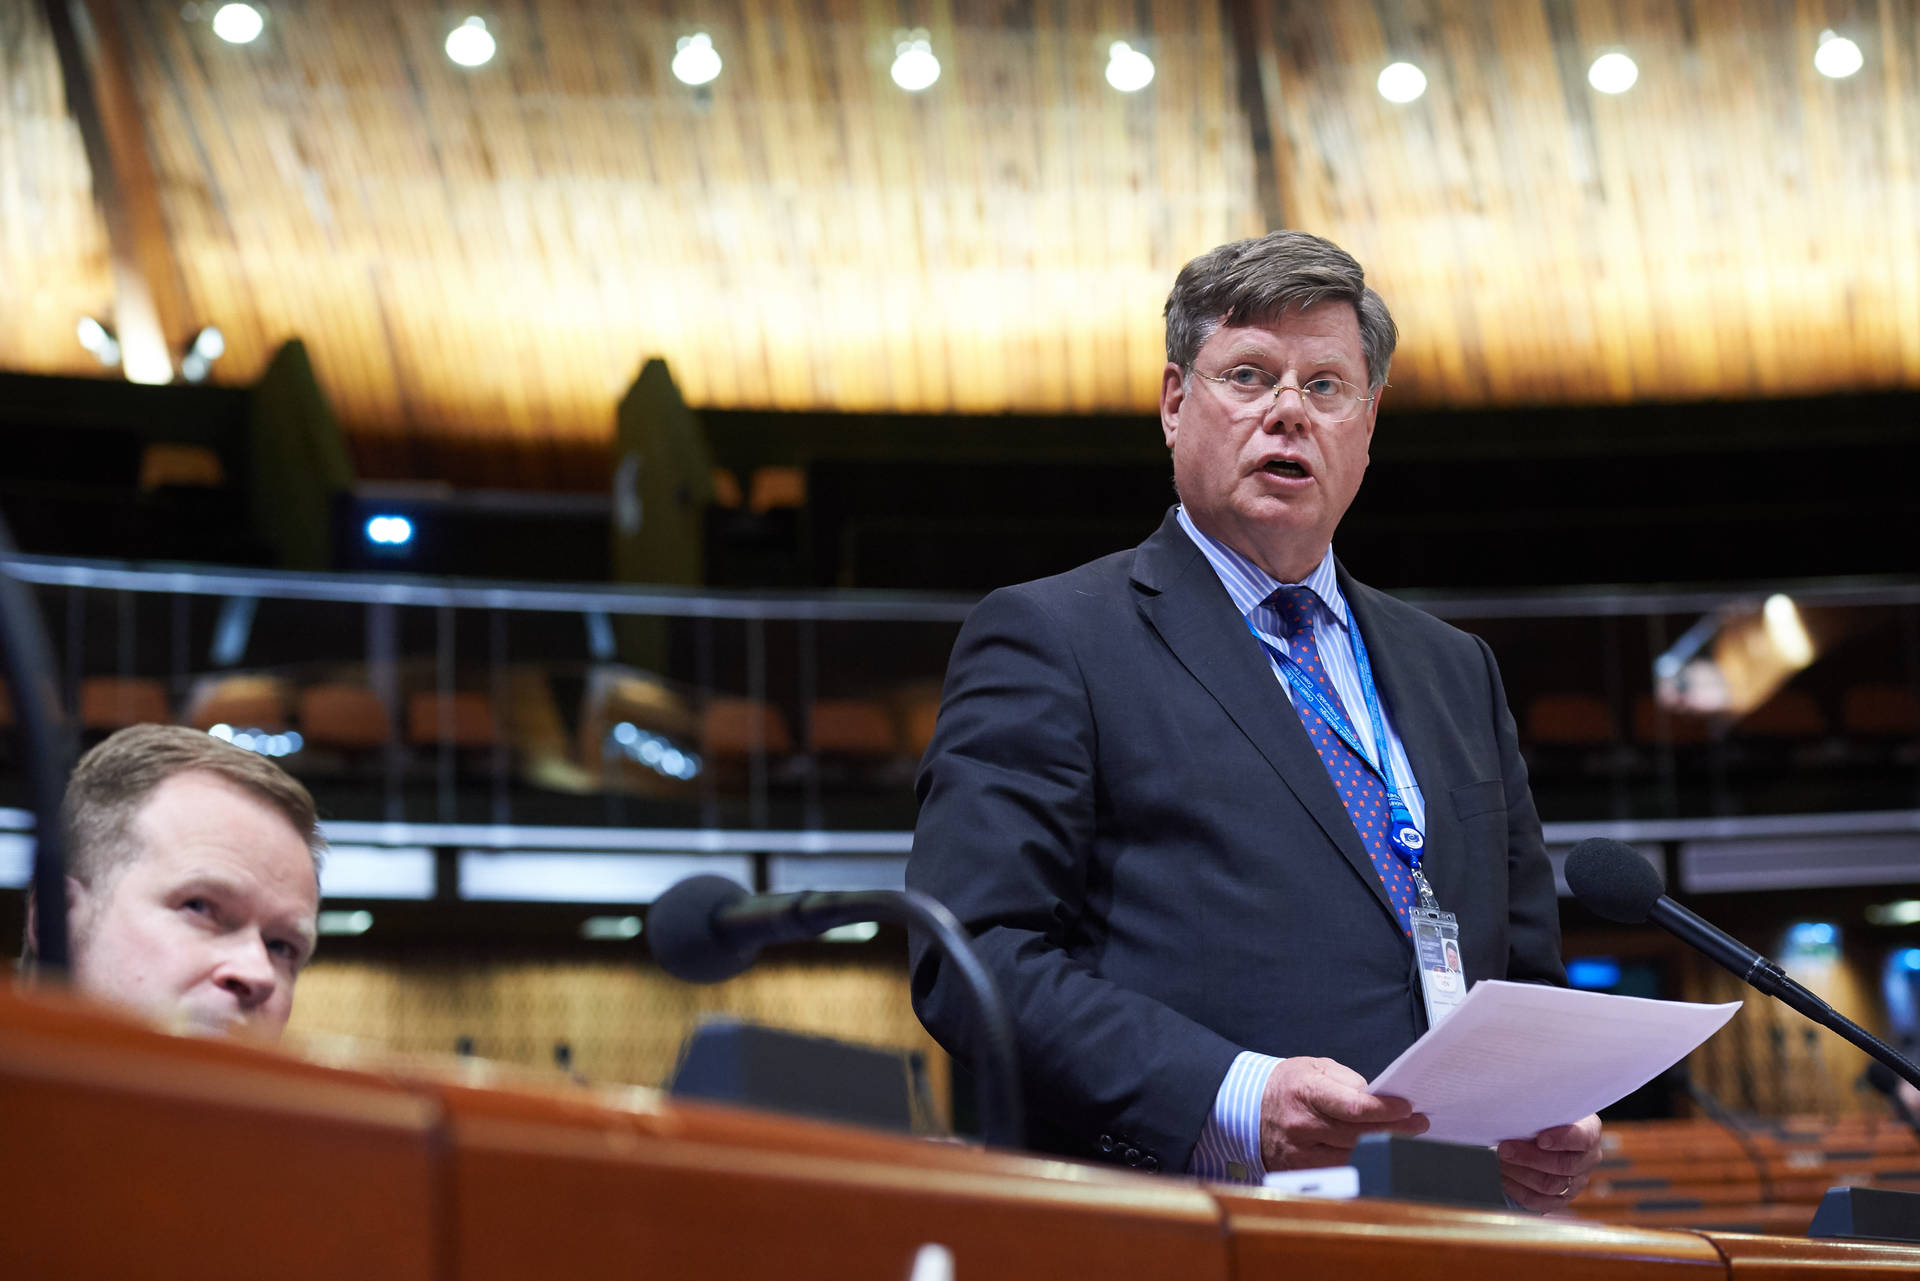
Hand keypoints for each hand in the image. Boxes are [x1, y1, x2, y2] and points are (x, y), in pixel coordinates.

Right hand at [1259, 1056, 1429, 1170]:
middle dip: (1395, 1130)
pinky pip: (1340, 1172)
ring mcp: (1300, 1153)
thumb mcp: (1315, 1067)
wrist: (1247, 1109)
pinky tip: (1377, 1154)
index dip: (1386, 1110)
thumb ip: (1348, 1081)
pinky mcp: (1300, 1172)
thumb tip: (1379, 1098)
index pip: (1354, 1107)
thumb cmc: (1287, 1085)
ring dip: (1382, 1149)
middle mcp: (1302, 1125)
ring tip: (1403, 1139)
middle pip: (1360, 1135)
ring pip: (1354, 1157)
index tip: (1408, 1108)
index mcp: (1306, 1092)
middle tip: (1418, 1125)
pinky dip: (1362, 1163)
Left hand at [1497, 1113, 1602, 1210]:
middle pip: (1564, 1165)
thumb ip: (1538, 1108)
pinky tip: (1504, 1178)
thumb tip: (1514, 1112)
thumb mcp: (1545, 1105)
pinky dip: (1519, 1191)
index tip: (1540, 1139)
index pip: (1583, 1137)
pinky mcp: (1561, 1198)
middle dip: (1529, 1158)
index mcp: (1589, 1130)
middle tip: (1504, 1149)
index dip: (1563, 1139)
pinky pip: (1541, 1202)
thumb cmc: (1543, 1114)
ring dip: (1520, 1173)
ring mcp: (1577, 1180)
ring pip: (1551, 1185)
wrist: (1545, 1130)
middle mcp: (1588, 1158)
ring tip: (1500, 1161)